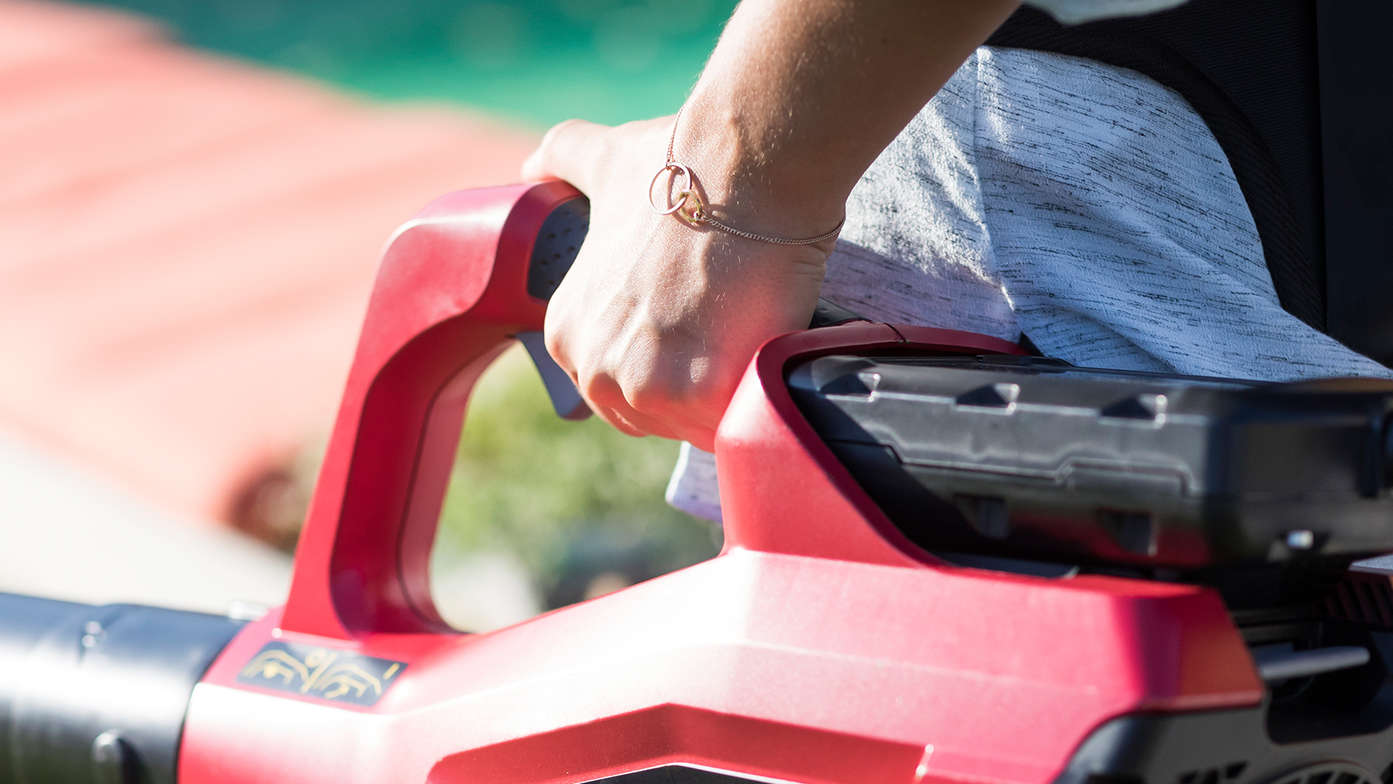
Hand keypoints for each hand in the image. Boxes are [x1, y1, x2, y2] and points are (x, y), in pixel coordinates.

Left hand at [521, 116, 837, 450]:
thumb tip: (533, 162)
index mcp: (565, 331)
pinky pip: (732, 424)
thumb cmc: (682, 165)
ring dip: (725, 395)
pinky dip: (753, 400)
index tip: (697, 329)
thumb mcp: (604, 163)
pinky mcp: (700, 397)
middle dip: (694, 385)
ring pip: (695, 424)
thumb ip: (563, 160)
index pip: (617, 384)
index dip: (666, 362)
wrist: (743, 168)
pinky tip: (765, 352)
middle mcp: (592, 366)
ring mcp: (644, 386)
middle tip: (728, 331)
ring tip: (747, 334)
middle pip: (654, 413)